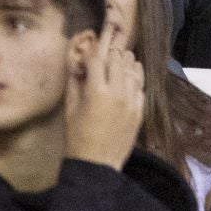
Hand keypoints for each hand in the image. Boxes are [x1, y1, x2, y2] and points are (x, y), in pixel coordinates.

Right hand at [64, 34, 144, 169]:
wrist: (97, 163)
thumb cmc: (78, 136)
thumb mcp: (70, 108)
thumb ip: (74, 84)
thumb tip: (77, 66)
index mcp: (96, 92)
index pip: (97, 61)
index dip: (93, 52)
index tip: (90, 48)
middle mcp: (117, 93)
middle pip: (118, 62)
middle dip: (112, 53)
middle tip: (109, 49)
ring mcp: (131, 103)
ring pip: (133, 73)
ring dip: (128, 62)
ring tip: (125, 55)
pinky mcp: (139, 112)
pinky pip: (141, 88)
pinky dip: (137, 78)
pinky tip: (134, 73)